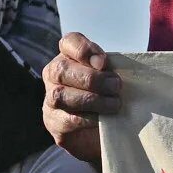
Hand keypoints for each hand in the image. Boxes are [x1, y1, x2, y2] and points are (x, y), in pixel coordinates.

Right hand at [42, 31, 121, 167]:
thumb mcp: (111, 75)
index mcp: (68, 56)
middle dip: (91, 79)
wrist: (100, 130)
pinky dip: (89, 119)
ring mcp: (50, 100)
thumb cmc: (108, 95)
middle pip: (61, 69)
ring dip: (92, 100)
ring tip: (114, 104)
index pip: (69, 42)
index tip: (104, 62)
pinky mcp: (55, 123)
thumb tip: (122, 69)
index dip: (84, 50)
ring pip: (61, 96)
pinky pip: (68, 119)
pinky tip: (104, 119)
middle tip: (116, 86)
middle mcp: (54, 76)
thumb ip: (112, 68)